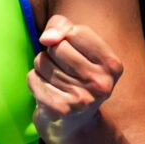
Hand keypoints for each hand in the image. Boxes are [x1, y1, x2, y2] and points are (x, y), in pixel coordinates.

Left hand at [27, 14, 124, 141]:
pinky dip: (34, 81)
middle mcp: (102, 84)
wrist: (75, 119)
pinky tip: (47, 91)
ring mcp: (82, 99)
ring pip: (42, 61)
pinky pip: (32, 78)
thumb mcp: (76, 43)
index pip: (75, 31)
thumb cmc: (74, 71)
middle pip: (57, 47)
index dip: (65, 37)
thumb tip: (47, 38)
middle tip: (63, 69)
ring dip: (43, 67)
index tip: (72, 51)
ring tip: (57, 81)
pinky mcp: (60, 109)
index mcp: (112, 65)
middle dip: (52, 53)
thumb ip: (62, 26)